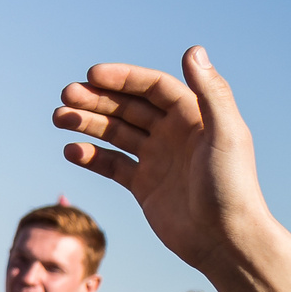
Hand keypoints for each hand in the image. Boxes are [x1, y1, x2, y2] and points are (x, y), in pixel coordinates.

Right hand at [51, 47, 266, 276]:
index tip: (92, 76)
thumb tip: (192, 50)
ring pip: (114, 132)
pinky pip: (110, 164)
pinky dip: (89, 156)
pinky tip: (71, 151)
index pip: (152, 87)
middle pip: (128, 107)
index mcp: (194, 117)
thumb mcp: (226, 134)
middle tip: (66, 96)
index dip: (122, 78)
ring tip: (58, 118)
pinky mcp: (143, 186)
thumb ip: (212, 92)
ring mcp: (157, 160)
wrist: (226, 241)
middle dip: (96, 99)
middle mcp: (174, 134)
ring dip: (86, 122)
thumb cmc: (232, 186)